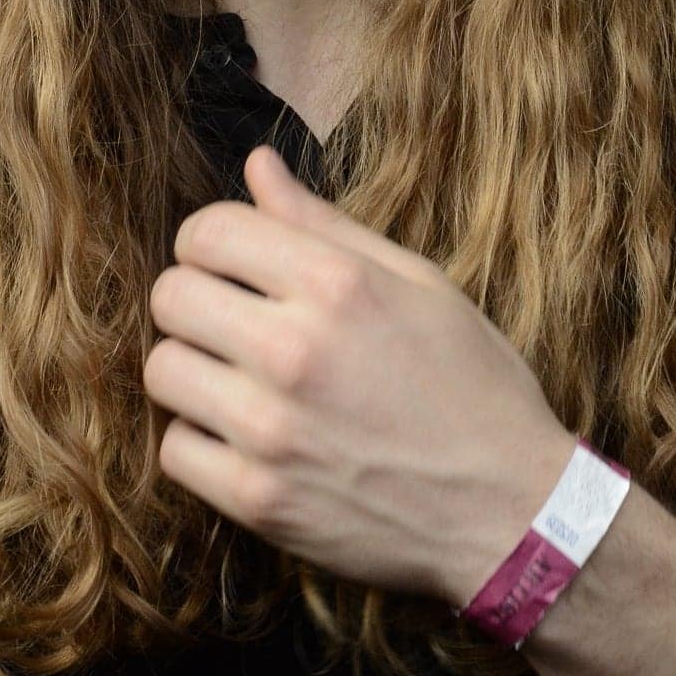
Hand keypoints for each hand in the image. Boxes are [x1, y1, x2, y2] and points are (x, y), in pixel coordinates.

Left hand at [144, 145, 576, 610]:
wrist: (513, 512)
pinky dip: (200, 442)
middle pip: (170, 296)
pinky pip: (174, 450)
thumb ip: (323, 223)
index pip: (208, 231)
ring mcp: (272, 431)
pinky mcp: (260, 500)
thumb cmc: (472, 385)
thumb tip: (256, 164)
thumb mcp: (416, 283)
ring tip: (236, 380)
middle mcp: (294, 350)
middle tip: (231, 321)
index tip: (231, 264)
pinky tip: (243, 437)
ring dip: (192, 369)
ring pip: (162, 370)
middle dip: (194, 298)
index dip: (209, 241)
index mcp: (337, 284)